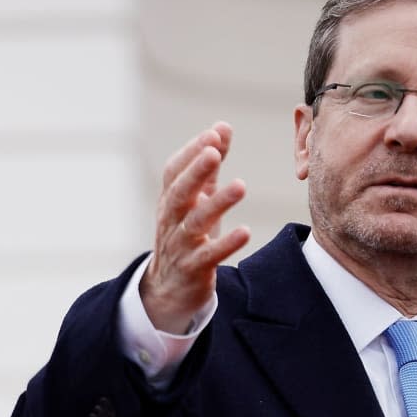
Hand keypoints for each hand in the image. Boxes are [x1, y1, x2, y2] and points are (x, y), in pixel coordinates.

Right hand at [139, 122, 249, 333]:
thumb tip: (221, 127)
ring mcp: (180, 246)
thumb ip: (209, 166)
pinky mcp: (193, 269)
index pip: (174, 171)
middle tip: (214, 152)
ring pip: (194, 222)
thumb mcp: (196, 200)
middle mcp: (171, 220)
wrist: (170, 289)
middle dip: (195, 171)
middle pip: (179, 192)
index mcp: (171, 200)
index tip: (214, 134)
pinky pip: (208, 256)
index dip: (191, 152)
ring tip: (241, 186)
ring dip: (217, 203)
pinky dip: (226, 244)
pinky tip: (245, 232)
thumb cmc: (187, 235)